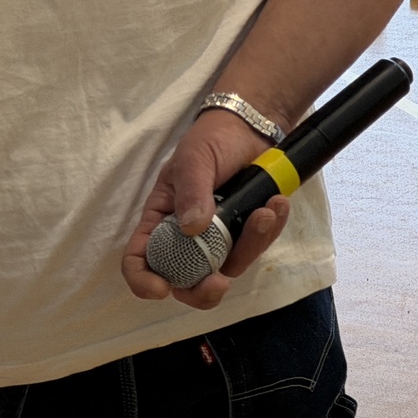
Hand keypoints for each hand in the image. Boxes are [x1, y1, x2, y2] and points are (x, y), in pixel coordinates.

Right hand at [122, 110, 291, 310]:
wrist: (251, 127)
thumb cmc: (211, 140)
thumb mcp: (193, 160)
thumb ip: (191, 192)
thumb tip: (192, 228)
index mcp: (161, 221)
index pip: (140, 259)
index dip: (143, 280)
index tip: (160, 289)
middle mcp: (188, 236)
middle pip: (187, 280)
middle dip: (202, 290)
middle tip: (219, 283)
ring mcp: (221, 236)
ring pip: (230, 264)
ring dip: (251, 245)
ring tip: (267, 211)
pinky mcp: (248, 230)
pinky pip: (258, 243)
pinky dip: (270, 228)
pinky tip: (277, 203)